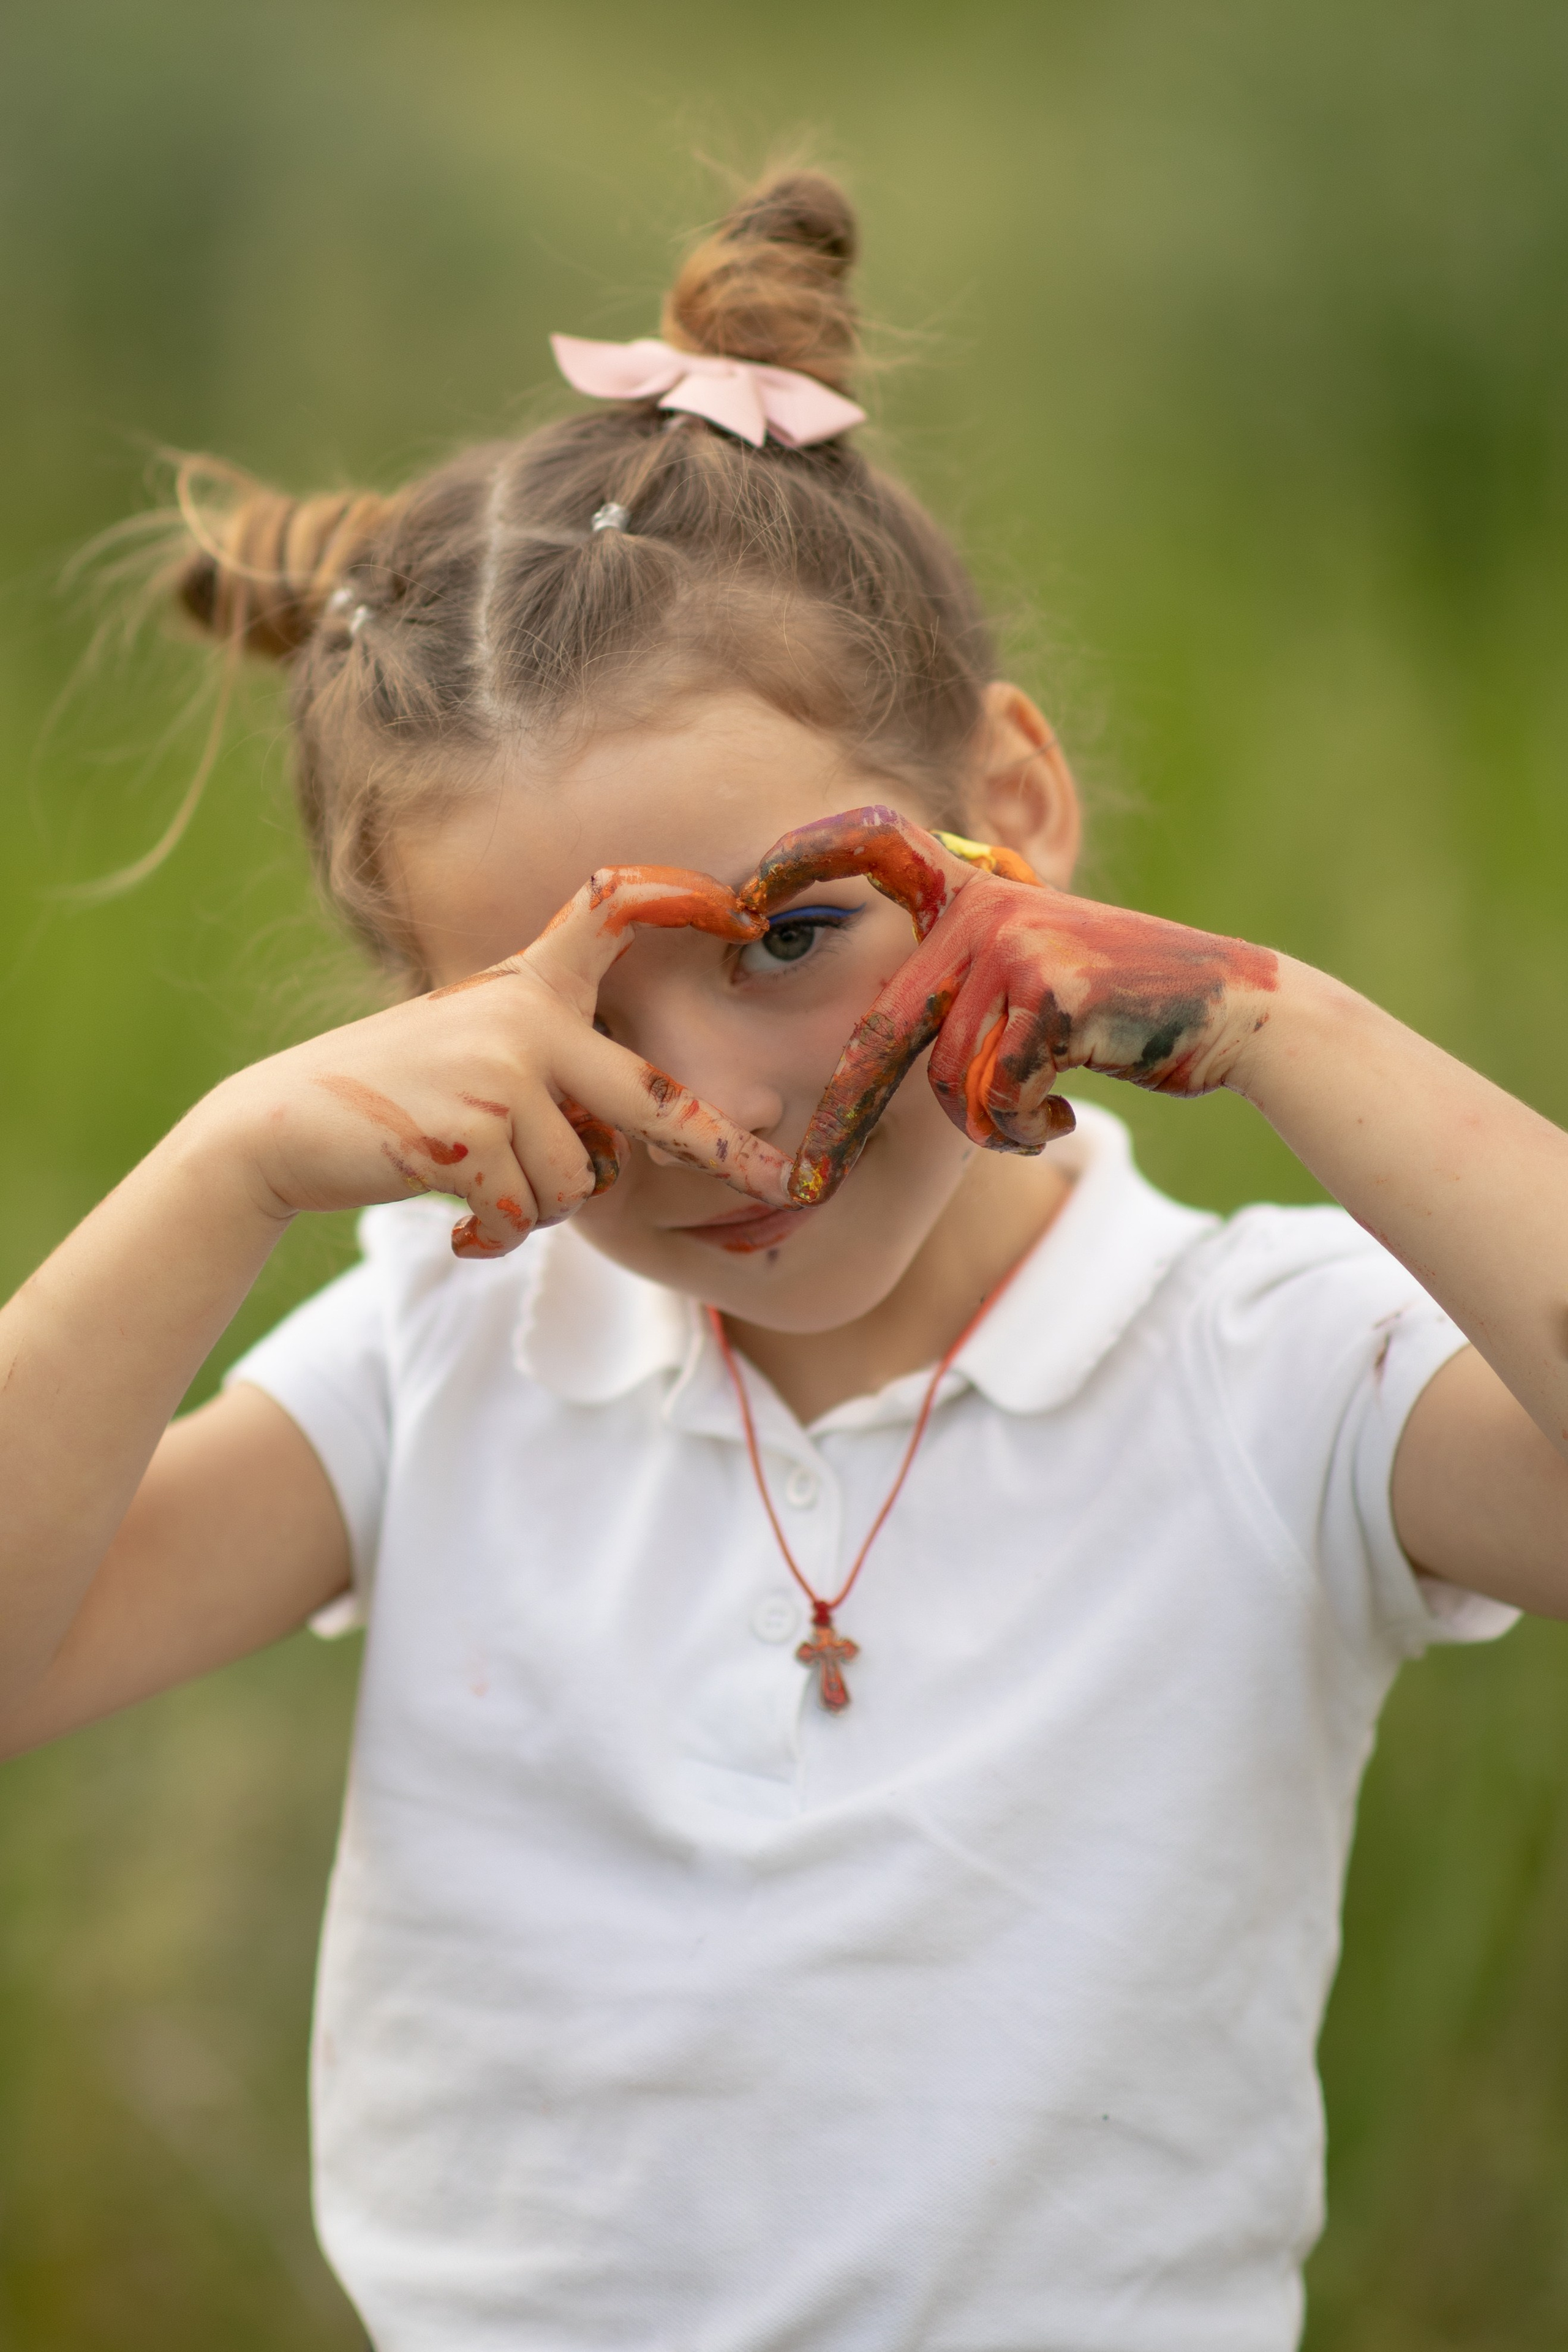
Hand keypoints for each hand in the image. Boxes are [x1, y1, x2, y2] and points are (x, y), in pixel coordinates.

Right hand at [213, 866, 791, 1255]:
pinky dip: (499, 1235)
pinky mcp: (470, 1135)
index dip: (676, 900)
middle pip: (651, 1099)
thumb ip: (553, 1064)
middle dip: (721, 1149)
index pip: (608, 913)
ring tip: (483, 1188)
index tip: (741, 914)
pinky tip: (456, 1219)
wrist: (282, 1126)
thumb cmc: (395, 1095)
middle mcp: (526, 1018)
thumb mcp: (476, 1047)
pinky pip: (529, 1215)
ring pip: (581, 1184)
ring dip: (542, 1210)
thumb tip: (643, 1141)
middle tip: (780, 1182)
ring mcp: (499, 1075)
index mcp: (531, 985)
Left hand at [738, 806, 1277, 1204]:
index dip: (803, 856)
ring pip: (946, 1080)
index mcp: (969, 893)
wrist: (1229, 1008)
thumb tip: (861, 1073)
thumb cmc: (1118, 1009)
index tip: (740, 897)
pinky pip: (994, 1095)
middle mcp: (980, 908)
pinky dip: (1020, 1127)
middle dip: (842, 1125)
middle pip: (882, 1034)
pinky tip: (1063, 1117)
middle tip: (804, 1188)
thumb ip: (955, 996)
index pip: (873, 843)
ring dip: (986, 1125)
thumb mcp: (1025, 980)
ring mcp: (1011, 945)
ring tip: (1036, 1116)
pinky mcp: (1047, 991)